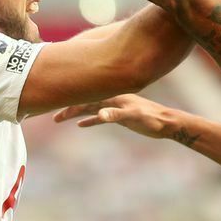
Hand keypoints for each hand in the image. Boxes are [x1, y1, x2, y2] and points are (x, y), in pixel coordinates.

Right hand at [53, 95, 173, 139]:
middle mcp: (111, 98)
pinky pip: (99, 116)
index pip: (86, 96)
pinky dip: (89, 119)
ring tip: (59, 118)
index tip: (55, 103)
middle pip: (84, 100)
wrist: (167, 123)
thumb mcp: (134, 117)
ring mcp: (115, 106)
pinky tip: (81, 125)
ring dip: (75, 113)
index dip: (71, 99)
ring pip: (89, 107)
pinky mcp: (119, 115)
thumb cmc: (152, 119)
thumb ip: (116, 115)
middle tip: (53, 117)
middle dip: (68, 106)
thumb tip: (98, 115)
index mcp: (112, 95)